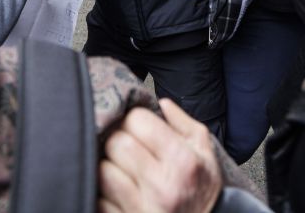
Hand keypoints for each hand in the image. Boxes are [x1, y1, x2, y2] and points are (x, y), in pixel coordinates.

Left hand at [99, 99, 222, 212]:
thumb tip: (161, 103)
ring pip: (103, 170)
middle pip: (116, 143)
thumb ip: (183, 123)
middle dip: (119, 139)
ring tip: (123, 168)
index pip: (137, 120)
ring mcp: (141, 208)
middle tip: (129, 145)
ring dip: (109, 166)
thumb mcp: (205, 151)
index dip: (135, 118)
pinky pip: (99, 199)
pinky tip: (120, 190)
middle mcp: (161, 185)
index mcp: (182, 161)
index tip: (139, 126)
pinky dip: (104, 192)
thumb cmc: (203, 189)